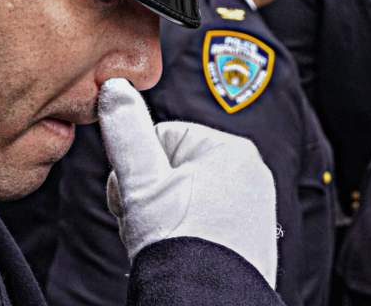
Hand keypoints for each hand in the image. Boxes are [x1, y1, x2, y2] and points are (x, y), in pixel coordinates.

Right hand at [98, 78, 277, 286]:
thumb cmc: (177, 244)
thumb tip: (114, 87)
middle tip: (151, 224)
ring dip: (167, 215)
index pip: (161, 137)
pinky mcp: (254, 235)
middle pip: (175, 167)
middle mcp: (251, 171)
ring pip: (188, 195)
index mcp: (230, 148)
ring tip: (168, 240)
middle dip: (153, 195)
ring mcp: (256, 205)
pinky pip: (208, 220)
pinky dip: (190, 233)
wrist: (207, 305)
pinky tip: (184, 251)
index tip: (137, 199)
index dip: (137, 170)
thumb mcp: (140, 182)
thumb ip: (125, 132)